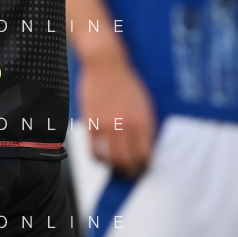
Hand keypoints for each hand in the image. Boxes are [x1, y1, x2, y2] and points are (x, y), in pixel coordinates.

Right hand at [77, 50, 155, 177]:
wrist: (106, 63)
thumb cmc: (127, 81)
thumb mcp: (145, 102)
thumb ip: (146, 124)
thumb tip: (146, 146)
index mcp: (142, 120)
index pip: (145, 154)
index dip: (145, 165)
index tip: (143, 167)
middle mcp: (125, 124)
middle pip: (128, 160)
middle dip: (130, 171)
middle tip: (130, 173)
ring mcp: (107, 124)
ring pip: (110, 158)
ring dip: (114, 167)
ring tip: (116, 167)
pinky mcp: (91, 122)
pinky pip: (93, 149)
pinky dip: (98, 158)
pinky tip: (101, 157)